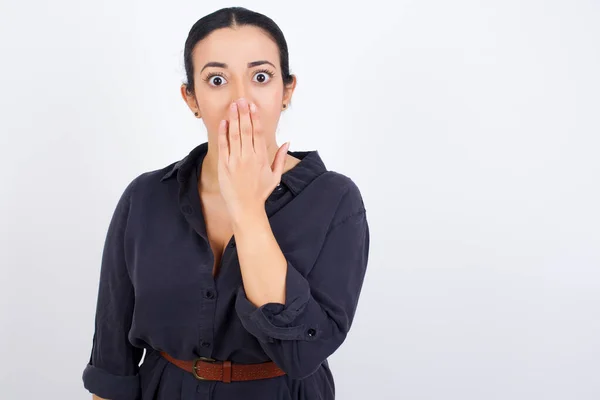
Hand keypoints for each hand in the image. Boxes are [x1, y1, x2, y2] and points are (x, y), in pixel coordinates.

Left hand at [217, 97, 289, 221]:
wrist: (246, 207)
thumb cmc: (260, 192)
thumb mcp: (275, 176)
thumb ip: (280, 157)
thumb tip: (287, 142)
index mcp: (261, 158)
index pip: (258, 133)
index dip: (255, 118)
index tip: (253, 107)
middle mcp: (249, 157)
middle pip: (246, 130)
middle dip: (244, 113)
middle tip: (242, 100)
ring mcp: (236, 161)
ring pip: (234, 135)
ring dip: (234, 119)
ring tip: (233, 106)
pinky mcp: (224, 166)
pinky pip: (223, 146)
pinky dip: (223, 133)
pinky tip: (224, 122)